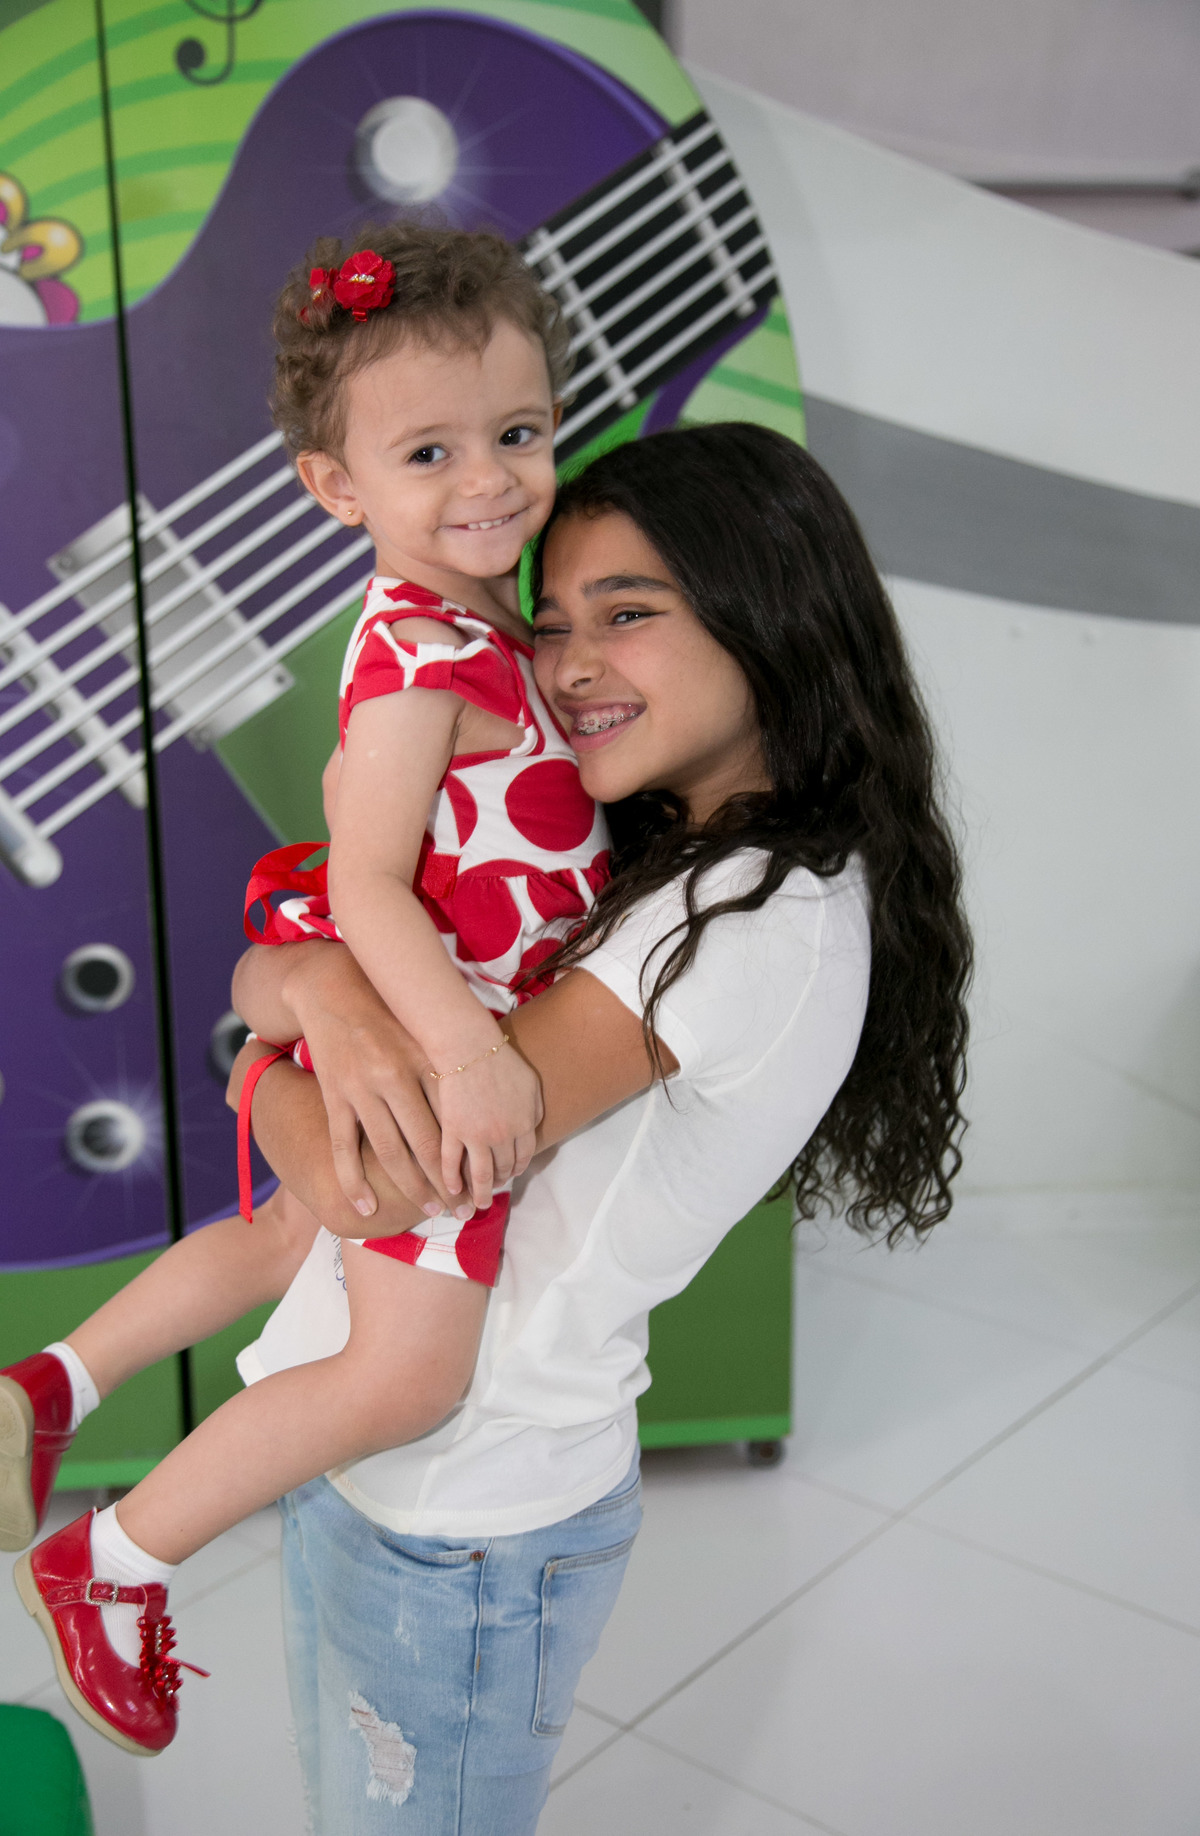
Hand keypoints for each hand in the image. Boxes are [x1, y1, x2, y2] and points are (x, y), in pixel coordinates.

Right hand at [283, 945, 454, 1221]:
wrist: (331, 987)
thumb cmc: (388, 1012)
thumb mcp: (424, 1034)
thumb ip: (447, 1070)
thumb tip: (478, 1115)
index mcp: (425, 1060)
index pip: (453, 1121)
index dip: (470, 1157)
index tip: (485, 1182)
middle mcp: (395, 1077)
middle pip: (426, 1144)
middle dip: (447, 1183)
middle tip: (465, 1211)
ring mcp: (361, 1089)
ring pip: (389, 1152)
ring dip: (411, 1188)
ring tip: (430, 1211)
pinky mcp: (333, 1095)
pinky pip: (343, 1147)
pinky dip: (354, 1181)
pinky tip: (366, 1208)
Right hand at [426, 1038, 543, 1213]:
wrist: (469, 1048)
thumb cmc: (501, 1060)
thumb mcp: (531, 1085)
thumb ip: (534, 1110)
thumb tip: (532, 1129)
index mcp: (525, 1124)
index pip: (524, 1156)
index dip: (517, 1168)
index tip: (510, 1175)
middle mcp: (504, 1136)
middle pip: (503, 1167)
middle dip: (499, 1181)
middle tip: (493, 1189)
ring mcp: (477, 1136)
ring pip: (480, 1174)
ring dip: (479, 1193)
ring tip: (475, 1204)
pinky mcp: (453, 1132)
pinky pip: (452, 1163)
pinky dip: (451, 1179)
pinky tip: (451, 1189)